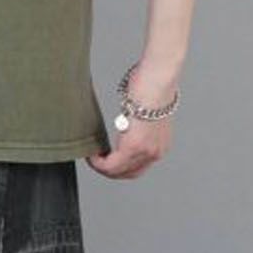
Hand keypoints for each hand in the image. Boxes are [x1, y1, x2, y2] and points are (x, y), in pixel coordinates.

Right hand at [84, 60, 179, 179]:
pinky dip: (98, 163)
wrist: (158, 79)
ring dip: (102, 168)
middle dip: (109, 172)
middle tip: (95, 162)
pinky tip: (92, 156)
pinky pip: (111, 164)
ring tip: (92, 158)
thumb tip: (124, 125)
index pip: (138, 167)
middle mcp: (155, 152)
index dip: (120, 167)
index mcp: (160, 145)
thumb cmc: (153, 86)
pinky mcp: (133, 146)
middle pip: (128, 174)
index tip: (106, 160)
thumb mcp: (146, 112)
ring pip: (118, 171)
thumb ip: (136, 125)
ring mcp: (145, 151)